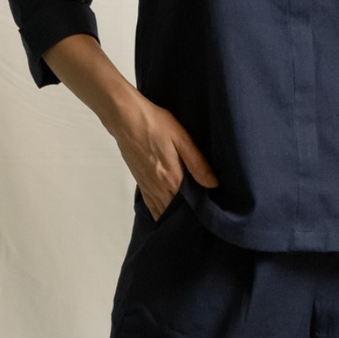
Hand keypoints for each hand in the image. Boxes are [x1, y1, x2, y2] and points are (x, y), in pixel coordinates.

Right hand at [108, 90, 218, 218]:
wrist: (125, 118)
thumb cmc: (155, 124)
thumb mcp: (181, 138)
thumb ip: (197, 163)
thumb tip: (213, 185)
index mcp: (171, 177)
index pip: (188, 204)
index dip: (198, 211)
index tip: (209, 213)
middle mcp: (158, 187)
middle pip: (174, 211)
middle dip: (187, 216)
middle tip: (201, 218)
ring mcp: (147, 186)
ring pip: (162, 211)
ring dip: (173, 216)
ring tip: (186, 219)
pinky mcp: (140, 182)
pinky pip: (150, 205)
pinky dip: (159, 213)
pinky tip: (166, 215)